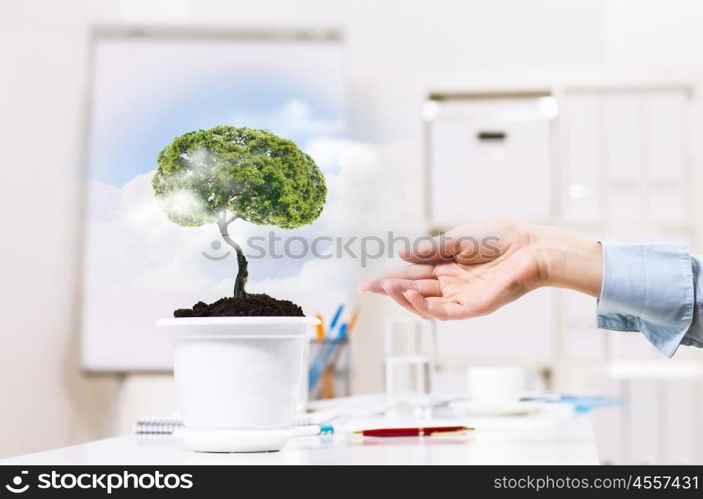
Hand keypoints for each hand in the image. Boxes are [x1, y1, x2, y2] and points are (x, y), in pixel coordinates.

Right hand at [359, 219, 601, 319]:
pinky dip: (425, 307)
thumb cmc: (500, 237)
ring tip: (387, 288)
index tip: (367, 283)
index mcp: (446, 265)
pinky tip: (410, 297)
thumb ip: (430, 249)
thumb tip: (401, 253)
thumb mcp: (457, 238)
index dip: (389, 278)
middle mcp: (450, 283)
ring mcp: (461, 297)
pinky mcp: (473, 307)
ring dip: (404, 297)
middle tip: (369, 288)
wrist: (530, 246)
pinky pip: (444, 312)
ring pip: (425, 304)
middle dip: (390, 289)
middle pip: (414, 289)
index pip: (411, 274)